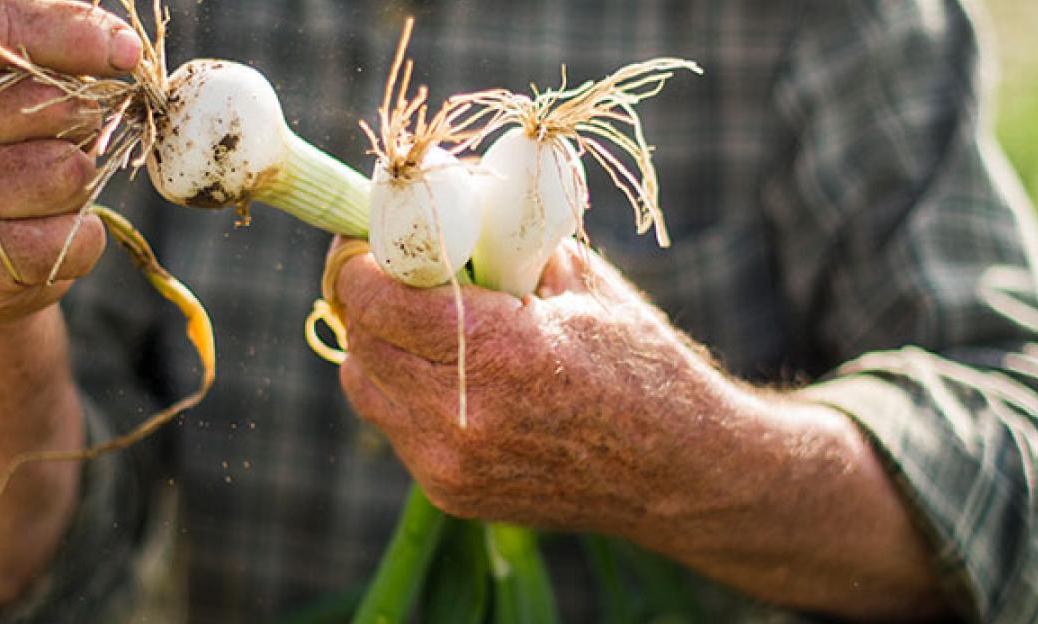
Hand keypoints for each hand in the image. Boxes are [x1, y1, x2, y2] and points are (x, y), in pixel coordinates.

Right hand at [0, 0, 142, 320]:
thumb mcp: (11, 77)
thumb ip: (55, 41)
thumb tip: (124, 49)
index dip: (66, 34)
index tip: (122, 52)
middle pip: (52, 106)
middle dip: (76, 128)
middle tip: (44, 147)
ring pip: (67, 174)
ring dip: (76, 187)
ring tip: (37, 194)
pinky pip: (70, 240)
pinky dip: (80, 240)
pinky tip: (41, 237)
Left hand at [332, 240, 735, 536]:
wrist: (677, 471)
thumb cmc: (638, 362)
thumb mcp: (579, 278)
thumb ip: (499, 239)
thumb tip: (436, 193)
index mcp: (500, 350)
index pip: (373, 296)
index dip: (359, 258)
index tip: (368, 234)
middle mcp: (462, 415)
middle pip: (359, 337)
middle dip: (364, 295)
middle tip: (389, 268)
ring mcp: (450, 464)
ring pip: (363, 384)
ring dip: (377, 344)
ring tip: (422, 321)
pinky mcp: (449, 493)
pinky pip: (392, 424)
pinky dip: (402, 389)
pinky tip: (450, 373)